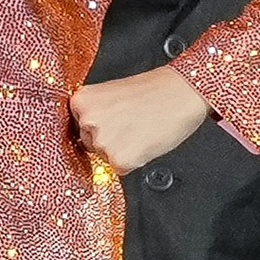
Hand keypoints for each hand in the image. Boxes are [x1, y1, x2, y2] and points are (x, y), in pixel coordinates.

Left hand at [68, 65, 210, 172]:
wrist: (180, 93)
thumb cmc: (152, 90)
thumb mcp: (110, 93)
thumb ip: (95, 111)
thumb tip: (88, 131)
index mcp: (81, 101)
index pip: (79, 126)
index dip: (100, 126)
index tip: (114, 121)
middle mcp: (86, 121)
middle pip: (91, 143)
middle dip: (109, 139)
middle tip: (130, 124)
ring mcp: (101, 141)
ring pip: (106, 157)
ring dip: (121, 150)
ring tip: (139, 129)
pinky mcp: (119, 159)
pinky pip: (121, 169)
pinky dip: (134, 160)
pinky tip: (144, 141)